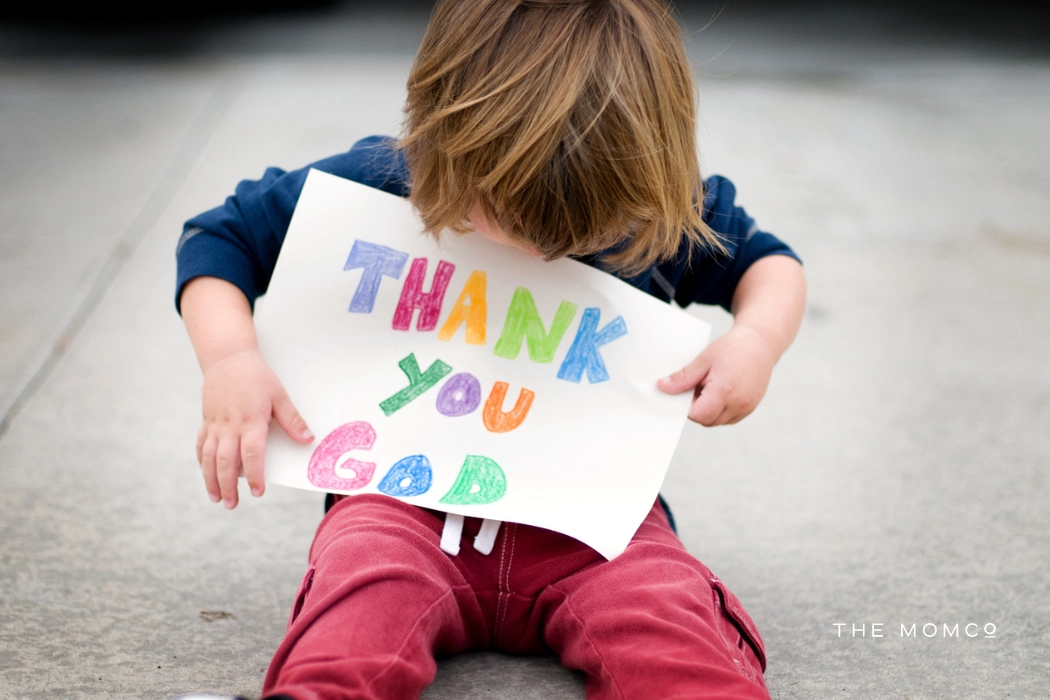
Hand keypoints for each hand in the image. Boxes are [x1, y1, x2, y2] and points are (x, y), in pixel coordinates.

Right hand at [195, 349, 313, 507]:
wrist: (228, 359)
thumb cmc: (257, 377)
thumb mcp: (280, 395)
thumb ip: (293, 420)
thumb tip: (308, 439)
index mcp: (250, 421)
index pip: (251, 455)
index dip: (255, 475)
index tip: (259, 492)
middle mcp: (229, 426)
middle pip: (225, 462)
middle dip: (228, 486)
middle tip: (232, 504)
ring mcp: (215, 425)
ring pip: (208, 457)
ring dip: (211, 479)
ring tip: (216, 498)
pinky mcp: (206, 421)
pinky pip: (200, 445)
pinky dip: (201, 462)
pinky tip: (205, 473)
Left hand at [657, 325, 776, 425]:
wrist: (760, 344)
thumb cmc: (732, 348)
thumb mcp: (703, 360)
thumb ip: (683, 378)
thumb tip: (663, 387)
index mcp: (725, 391)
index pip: (698, 415)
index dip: (688, 407)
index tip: (686, 391)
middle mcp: (738, 404)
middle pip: (707, 421)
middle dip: (698, 408)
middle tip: (699, 386)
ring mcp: (746, 408)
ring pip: (718, 421)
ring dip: (710, 410)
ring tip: (711, 387)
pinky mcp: (750, 408)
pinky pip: (729, 418)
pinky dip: (721, 410)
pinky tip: (722, 391)